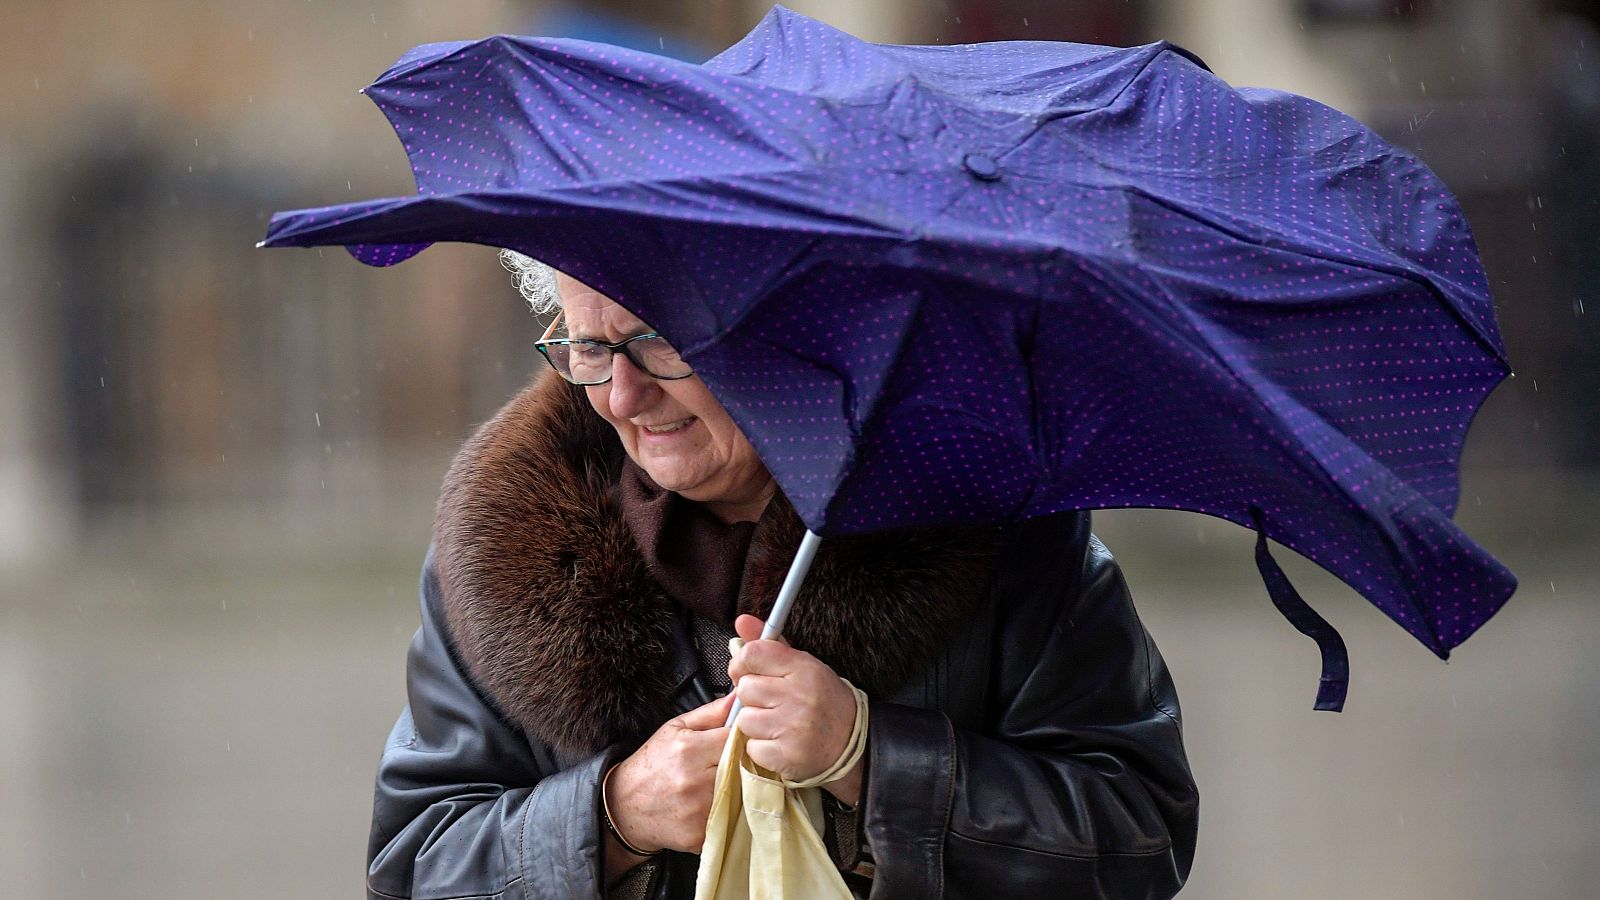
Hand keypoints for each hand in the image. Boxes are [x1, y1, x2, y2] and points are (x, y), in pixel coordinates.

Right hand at [607, 694, 732, 854]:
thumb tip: (740, 697)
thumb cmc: (653, 764)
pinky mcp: (698, 835)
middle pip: (742, 769)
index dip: (743, 740)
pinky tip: (713, 806)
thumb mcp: (675, 729)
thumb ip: (711, 713)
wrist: (625, 807)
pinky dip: (726, 814)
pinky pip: (727, 821)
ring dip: (737, 790)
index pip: (736, 739)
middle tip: (733, 765)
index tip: (741, 742)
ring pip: (738, 796)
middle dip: (742, 765)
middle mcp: (694, 781)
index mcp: (689, 749)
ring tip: (721, 785)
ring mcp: (697, 811)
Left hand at [728, 614, 863, 805]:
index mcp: (803, 668)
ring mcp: (792, 728)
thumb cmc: (824, 702)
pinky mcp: (786, 756)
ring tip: (777, 723)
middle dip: (753, 696)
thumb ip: (769, 645)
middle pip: (744, 687)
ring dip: (755, 723)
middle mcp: (799, 696)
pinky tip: (780, 742)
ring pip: (744, 719)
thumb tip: (742, 621)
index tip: (749, 671)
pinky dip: (761, 747)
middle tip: (772, 702)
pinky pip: (751, 747)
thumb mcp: (803, 666)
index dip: (743, 663)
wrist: (852, 744)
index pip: (753, 654)